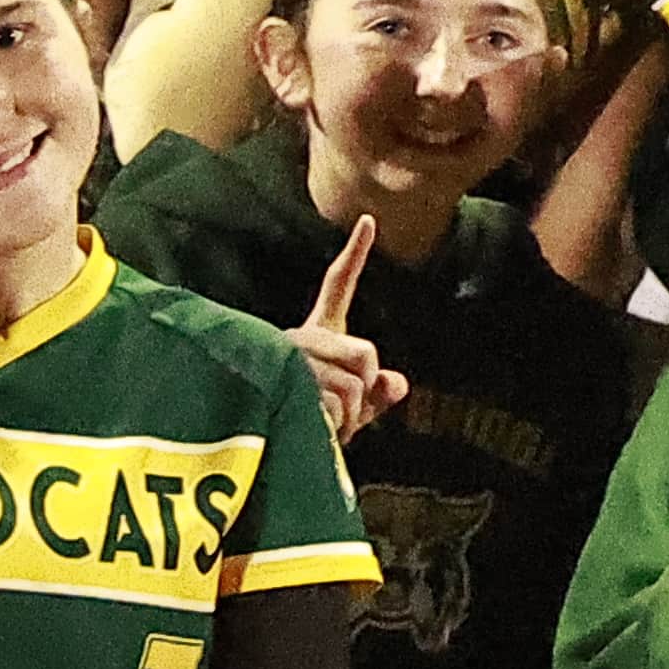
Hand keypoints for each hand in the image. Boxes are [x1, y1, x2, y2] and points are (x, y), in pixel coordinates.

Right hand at [288, 213, 402, 438]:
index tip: (368, 220)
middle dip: (366, 386)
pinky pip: (336, 407)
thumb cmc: (315, 424)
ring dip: (350, 415)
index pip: (338, 287)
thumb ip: (380, 392)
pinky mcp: (283, 385)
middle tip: (345, 407)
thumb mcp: (355, 408)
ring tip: (323, 421)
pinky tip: (314, 428)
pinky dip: (336, 428)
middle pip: (365, 352)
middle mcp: (301, 337)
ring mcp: (290, 360)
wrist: (270, 448)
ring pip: (353, 386)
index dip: (355, 253)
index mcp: (319, 333)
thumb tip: (397, 383)